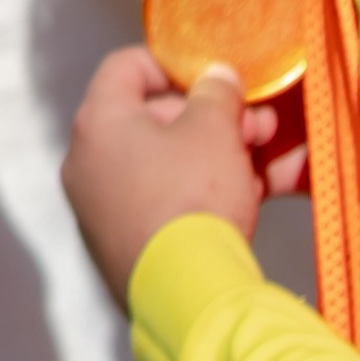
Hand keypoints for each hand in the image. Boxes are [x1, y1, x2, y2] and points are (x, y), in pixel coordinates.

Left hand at [67, 49, 274, 295]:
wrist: (186, 297)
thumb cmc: (193, 198)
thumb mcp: (214, 130)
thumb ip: (216, 92)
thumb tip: (216, 76)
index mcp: (98, 123)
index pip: (126, 67)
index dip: (174, 63)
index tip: (215, 76)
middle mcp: (89, 163)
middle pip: (154, 118)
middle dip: (212, 116)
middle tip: (259, 123)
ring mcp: (104, 208)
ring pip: (170, 163)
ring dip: (219, 154)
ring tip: (269, 158)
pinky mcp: (127, 245)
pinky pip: (168, 201)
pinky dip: (205, 192)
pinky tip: (254, 194)